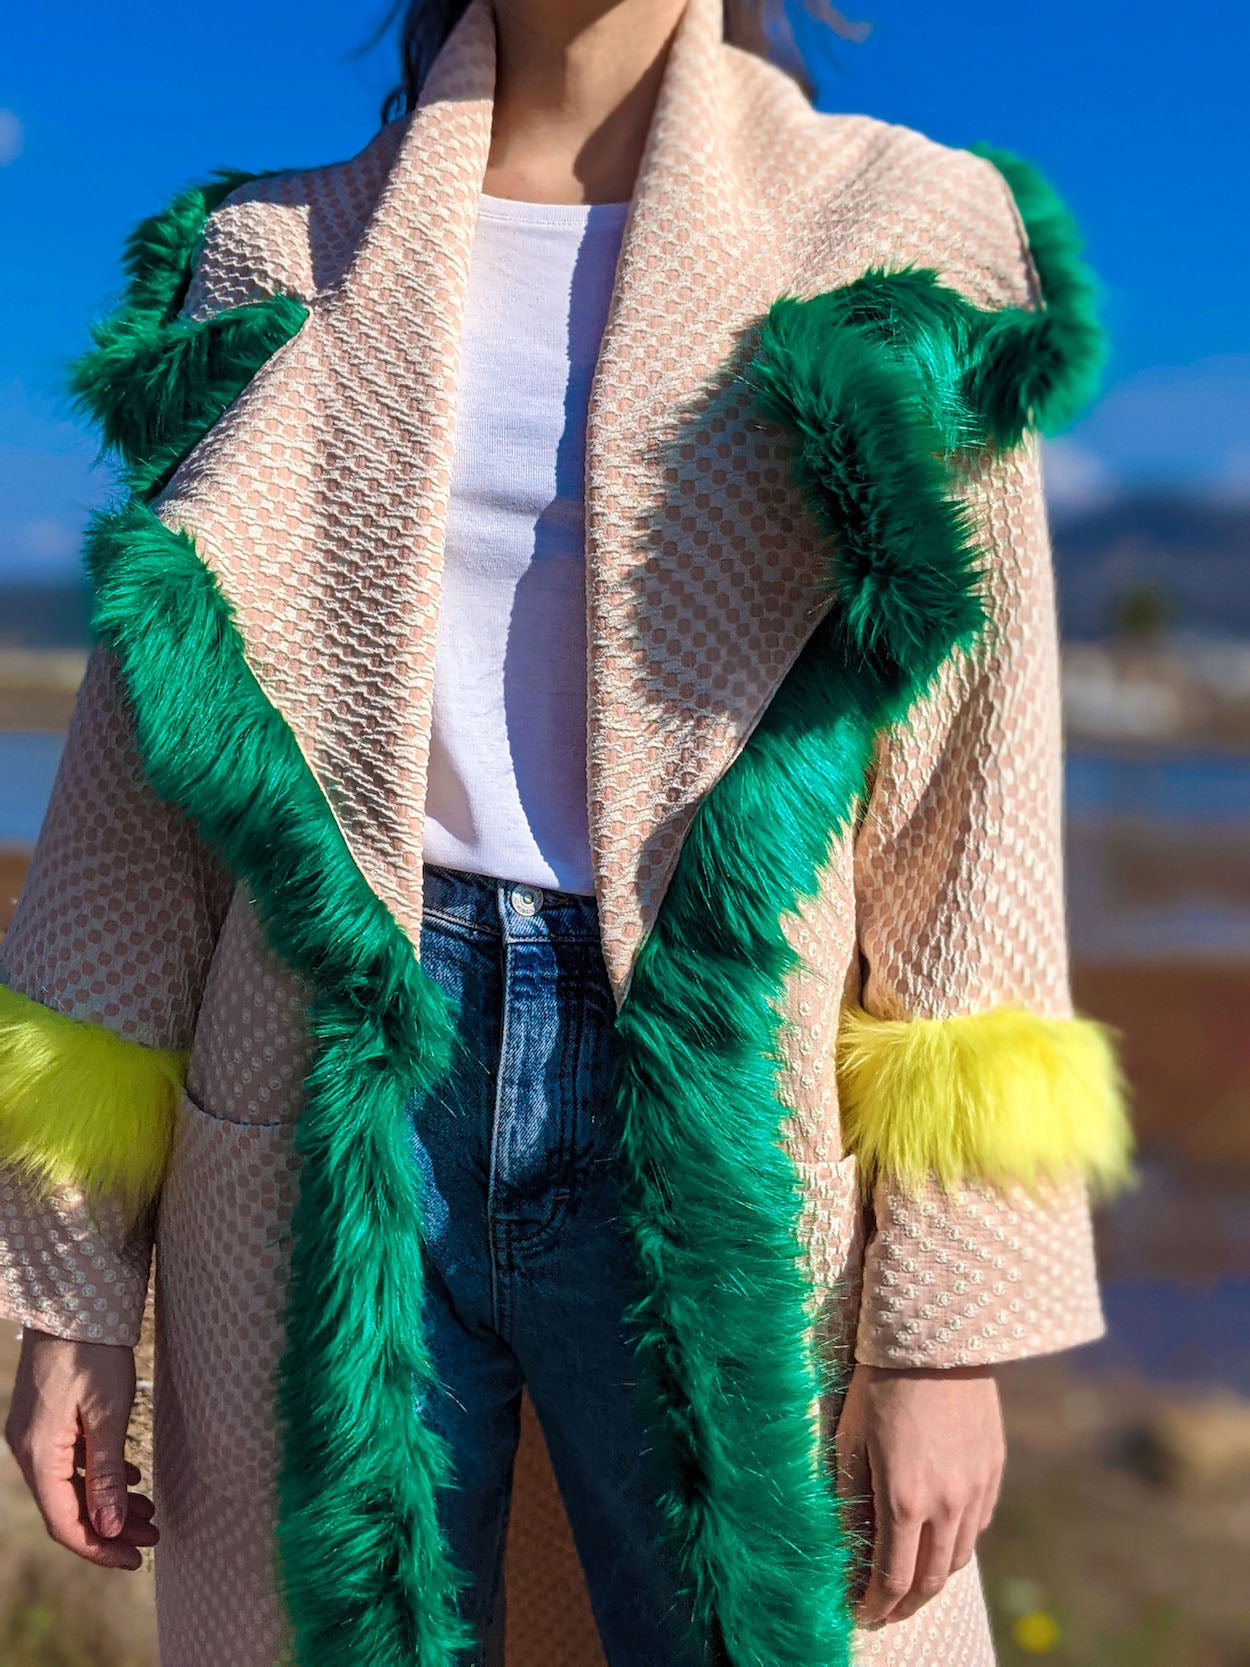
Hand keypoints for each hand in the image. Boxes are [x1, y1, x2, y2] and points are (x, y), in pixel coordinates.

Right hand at [4, 1326, 158, 1569]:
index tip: (136, 1559)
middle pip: (68, 1506)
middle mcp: (29, 1450)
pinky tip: (130, 1475)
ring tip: (149, 1510)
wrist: (73, 1301)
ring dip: (107, 1501)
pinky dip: (99, 1475)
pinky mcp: (47, 1419)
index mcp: (39, 1454)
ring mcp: (35, 1434)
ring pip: (71, 1485)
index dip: (100, 1547)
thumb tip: (107, 1529)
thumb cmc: (93, 1352)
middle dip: (111, 1527)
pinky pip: (70, 1462)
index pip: (65, 1521)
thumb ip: (105, 1473)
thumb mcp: (108, 1413)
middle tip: (153, 1534)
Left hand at [834, 1361, 1003, 1625]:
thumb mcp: (851, 1441)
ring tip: (912, 1580)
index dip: (876, 1604)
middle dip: (906, 1603)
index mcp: (904, 1501)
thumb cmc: (879, 1386)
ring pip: (958, 1556)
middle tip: (886, 1609)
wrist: (935, 1340)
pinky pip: (978, 1524)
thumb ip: (851, 1500)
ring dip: (933, 1576)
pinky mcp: (993, 1469)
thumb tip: (849, 1548)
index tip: (862, 1614)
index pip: (893, 1578)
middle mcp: (947, 1505)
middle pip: (931, 1579)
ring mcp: (975, 1489)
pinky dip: (957, 1542)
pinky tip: (940, 1538)